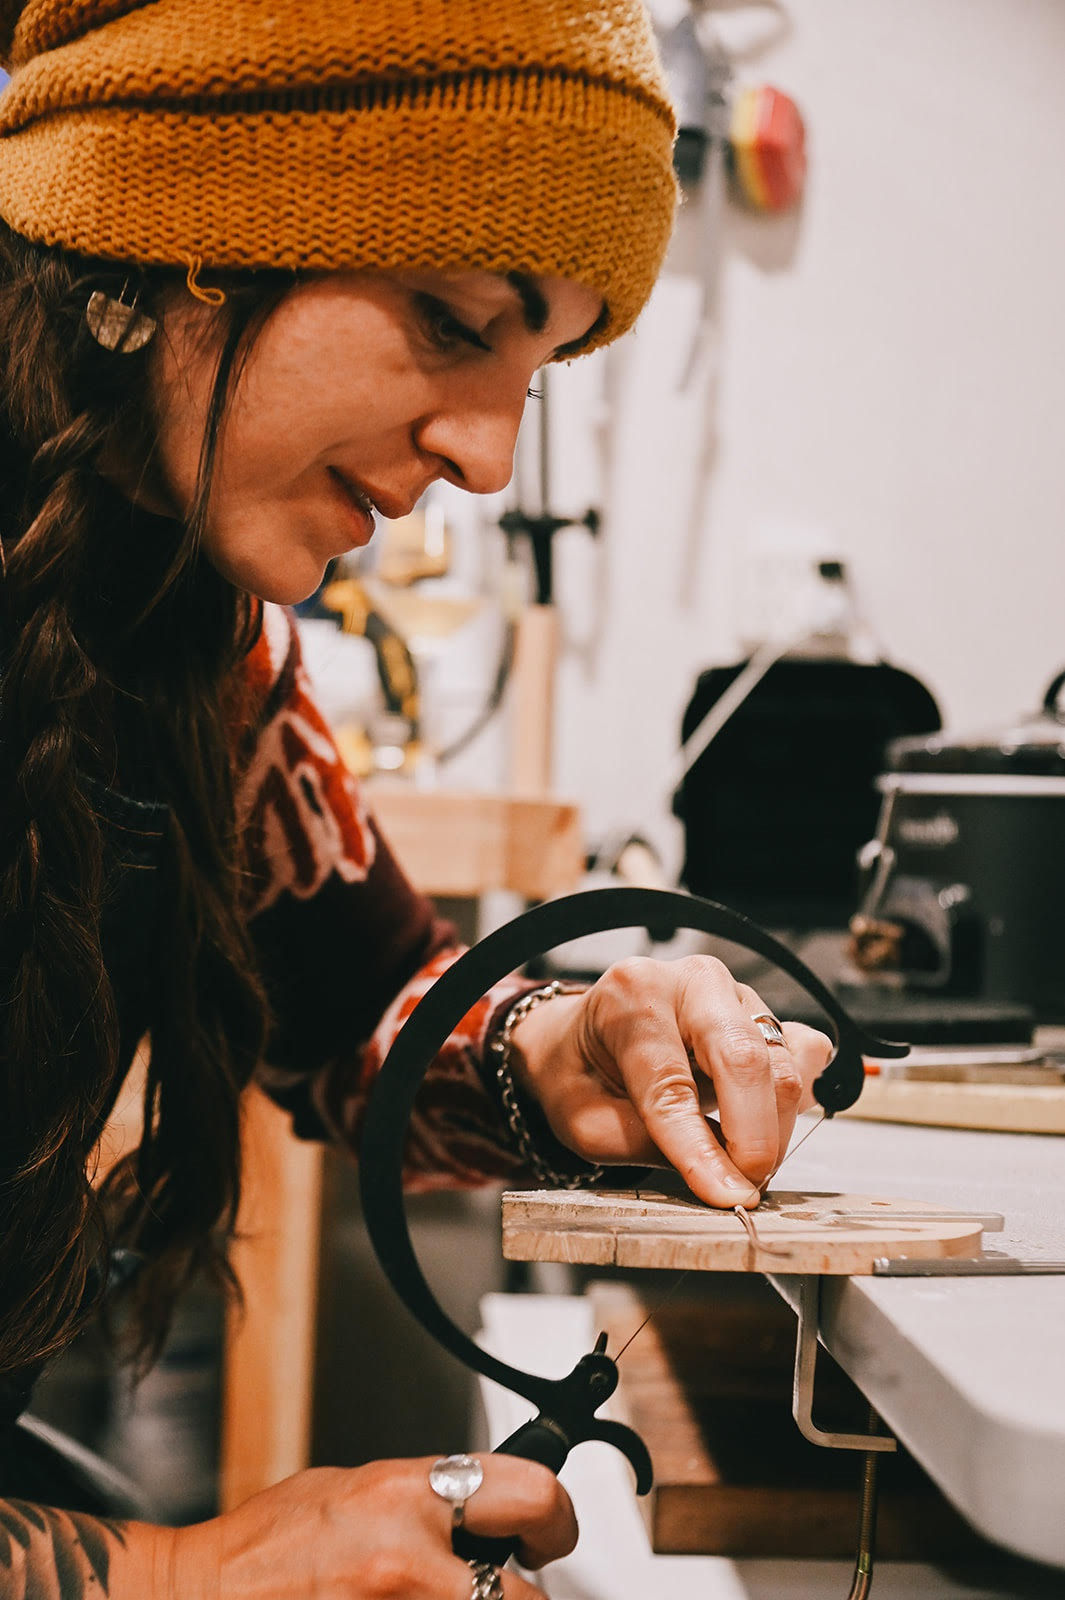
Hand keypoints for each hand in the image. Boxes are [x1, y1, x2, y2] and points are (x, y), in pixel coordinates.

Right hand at [168, 1456, 575, 1597]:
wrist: (202, 1597)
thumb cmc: (264, 1548)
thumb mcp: (351, 1489)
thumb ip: (419, 1497)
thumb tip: (476, 1507)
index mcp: (404, 1494)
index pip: (529, 1491)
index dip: (554, 1517)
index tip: (548, 1531)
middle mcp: (408, 1556)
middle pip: (526, 1593)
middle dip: (531, 1590)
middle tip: (521, 1576)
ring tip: (444, 1593)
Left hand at [509, 956, 833, 1206]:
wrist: (580, 1040)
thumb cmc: (579, 1077)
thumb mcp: (588, 1122)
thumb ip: (651, 1146)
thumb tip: (725, 1183)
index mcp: (632, 994)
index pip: (672, 1082)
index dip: (701, 1148)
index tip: (726, 1195)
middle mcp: (691, 980)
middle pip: (745, 1058)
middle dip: (754, 1137)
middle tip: (743, 1187)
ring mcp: (735, 991)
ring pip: (782, 1065)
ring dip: (771, 1129)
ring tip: (738, 1164)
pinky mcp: (765, 1011)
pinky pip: (803, 1055)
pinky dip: (792, 1100)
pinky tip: (760, 1124)